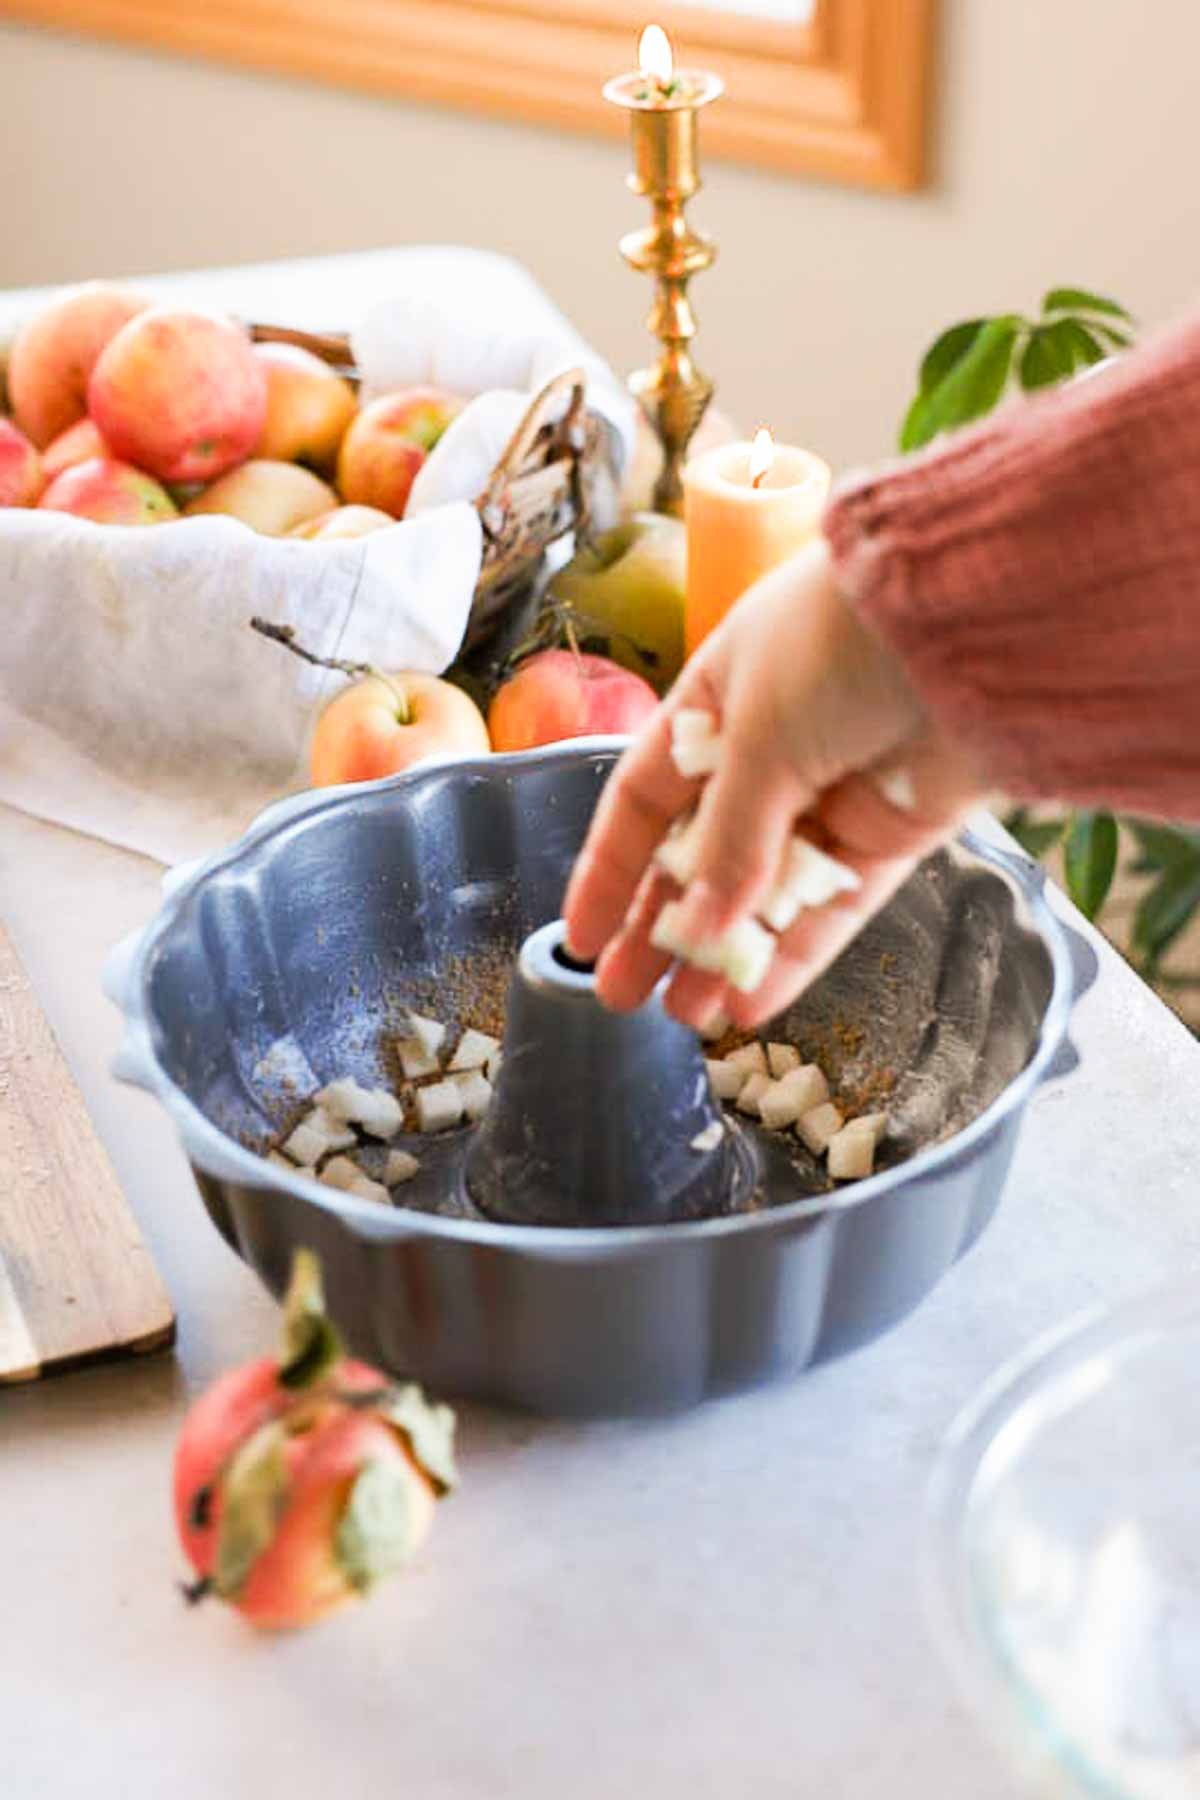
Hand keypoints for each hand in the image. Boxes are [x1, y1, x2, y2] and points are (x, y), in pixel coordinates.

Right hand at [563, 537, 981, 1030]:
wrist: (973, 622)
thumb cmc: (838, 644)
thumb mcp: (756, 734)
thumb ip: (729, 839)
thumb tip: (699, 925)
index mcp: (718, 702)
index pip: (647, 797)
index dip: (611, 866)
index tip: (581, 933)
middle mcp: (771, 750)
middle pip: (702, 857)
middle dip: (662, 927)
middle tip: (623, 994)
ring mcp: (833, 795)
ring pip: (766, 893)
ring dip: (725, 952)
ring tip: (685, 1016)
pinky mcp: (892, 834)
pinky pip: (831, 907)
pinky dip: (794, 953)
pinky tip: (750, 1001)